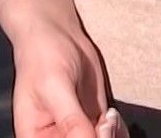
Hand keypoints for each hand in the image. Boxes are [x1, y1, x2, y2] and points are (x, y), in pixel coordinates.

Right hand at [9, 17, 126, 137]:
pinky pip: (111, 137)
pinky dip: (118, 131)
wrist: (55, 34)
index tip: (94, 132)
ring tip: (107, 117)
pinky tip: (111, 116)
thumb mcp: (55, 88)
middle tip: (104, 122)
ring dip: (112, 136)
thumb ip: (72, 121)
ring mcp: (76, 132)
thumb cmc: (42, 57)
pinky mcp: (92, 122)